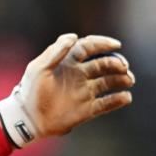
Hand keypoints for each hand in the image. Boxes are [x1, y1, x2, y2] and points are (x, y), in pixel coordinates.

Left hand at [0, 33, 135, 146]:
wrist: (27, 119)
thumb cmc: (30, 92)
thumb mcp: (38, 69)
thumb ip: (55, 52)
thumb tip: (74, 36)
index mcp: (67, 63)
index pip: (88, 48)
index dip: (102, 44)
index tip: (116, 45)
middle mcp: (78, 76)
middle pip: (103, 64)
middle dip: (116, 63)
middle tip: (123, 67)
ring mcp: (84, 92)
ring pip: (109, 82)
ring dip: (121, 79)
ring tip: (128, 79)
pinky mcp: (87, 110)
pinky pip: (107, 104)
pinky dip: (118, 100)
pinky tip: (126, 97)